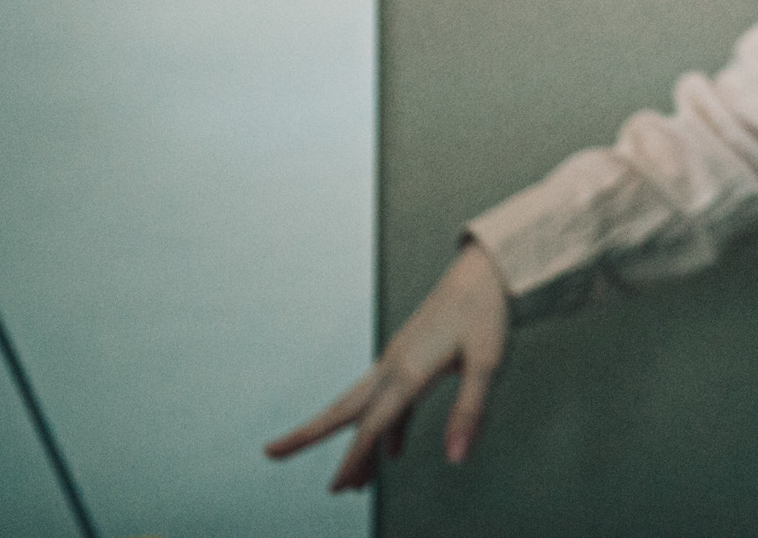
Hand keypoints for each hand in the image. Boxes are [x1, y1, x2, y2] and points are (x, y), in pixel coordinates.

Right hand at [265, 241, 510, 489]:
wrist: (485, 270)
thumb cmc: (487, 312)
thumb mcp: (487, 363)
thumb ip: (470, 411)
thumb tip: (457, 459)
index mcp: (408, 370)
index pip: (373, 424)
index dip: (354, 459)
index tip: (336, 488)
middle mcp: (394, 366)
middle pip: (343, 408)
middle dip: (308, 434)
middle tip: (270, 453)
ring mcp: (398, 360)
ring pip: (363, 407)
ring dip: (354, 443)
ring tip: (351, 485)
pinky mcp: (409, 358)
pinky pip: (389, 401)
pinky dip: (387, 429)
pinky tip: (393, 453)